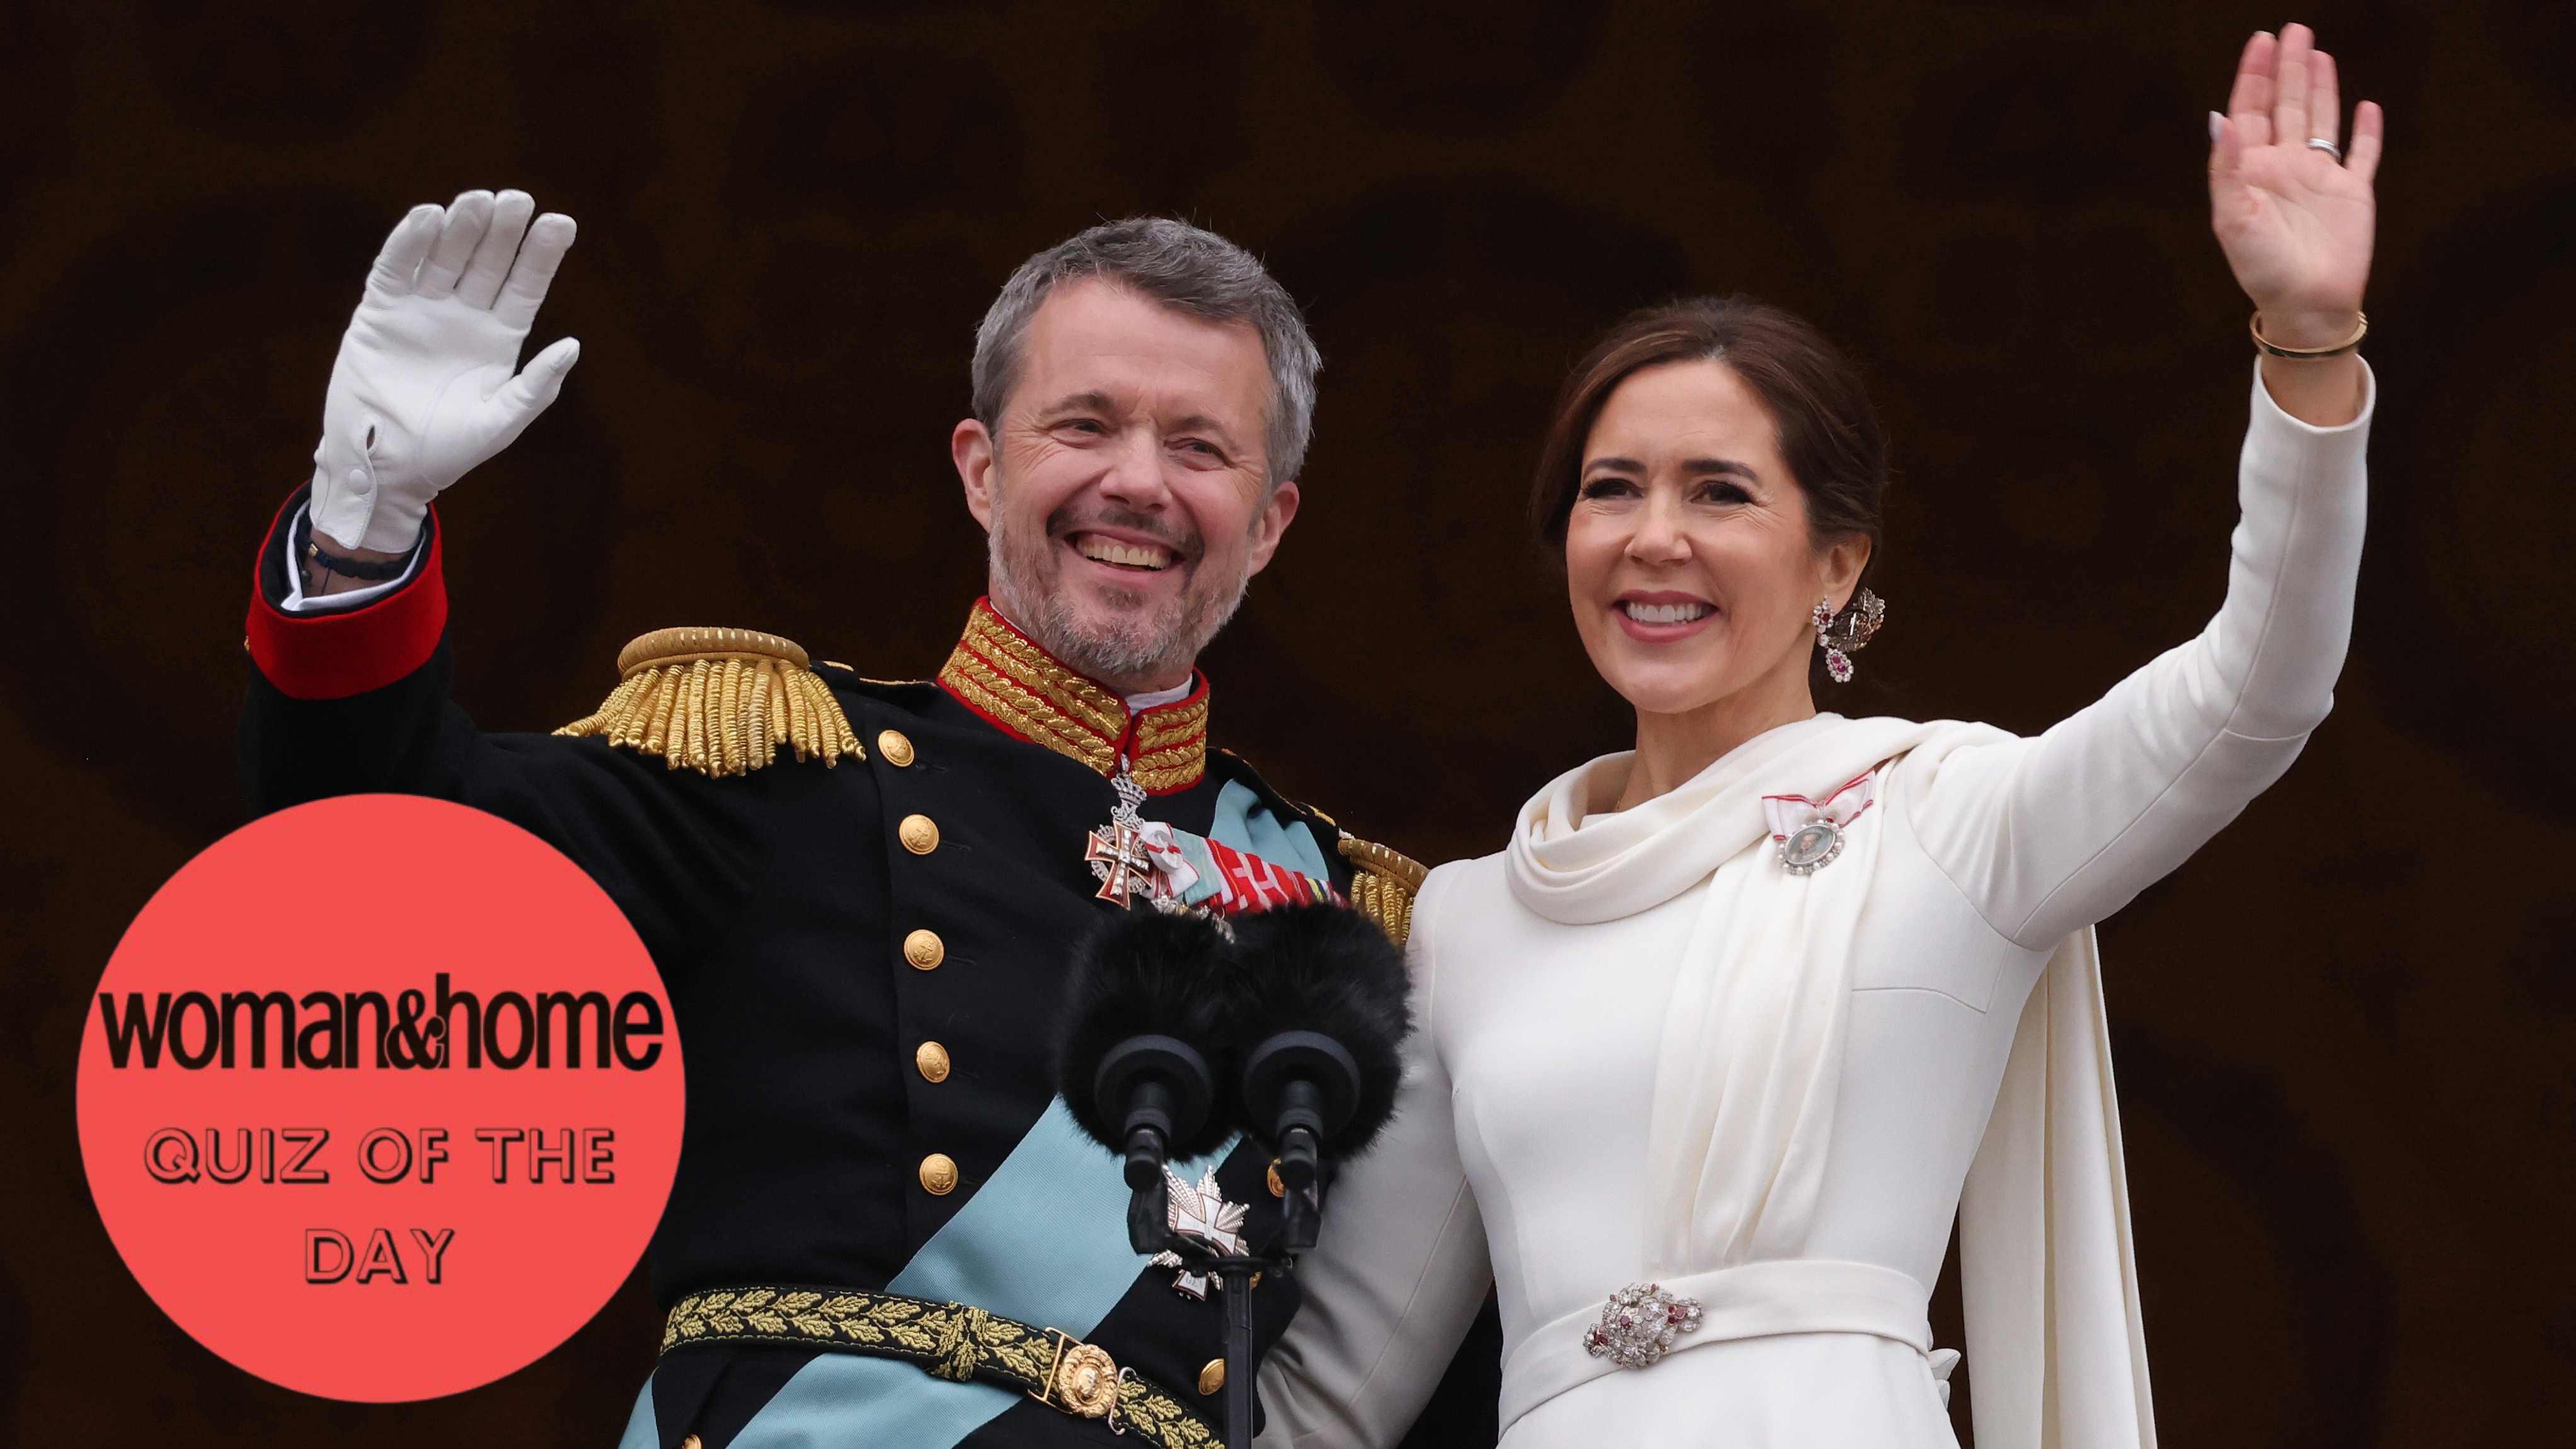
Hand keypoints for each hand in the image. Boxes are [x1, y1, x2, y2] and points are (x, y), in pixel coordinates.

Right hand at [308, 190, 579, 552]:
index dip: (541, 255)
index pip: (525, 286)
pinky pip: (396, 270)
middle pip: (488, 262)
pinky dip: (409, 244)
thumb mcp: (500, 423)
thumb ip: (536, 387)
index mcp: (499, 338)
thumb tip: (573, 346)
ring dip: (460, 228)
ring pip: (445, 257)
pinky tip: (427, 217)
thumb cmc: (448, 450)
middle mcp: (463, 316)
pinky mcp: (380, 312)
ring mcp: (421, 310)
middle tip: (517, 199)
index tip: (561, 222)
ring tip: (478, 200)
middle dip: (502, 231)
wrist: (385, 468)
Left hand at [2208, 24, 2380, 348]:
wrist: (2305, 305)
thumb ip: (2226, 169)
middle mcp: (2285, 168)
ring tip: (2317, 52)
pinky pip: (2362, 155)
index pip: (2251, 111)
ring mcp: (2320, 179)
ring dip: (2321, 87)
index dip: (2254, 75)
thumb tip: (2220, 118)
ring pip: (2320, 120)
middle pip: (2286, 105)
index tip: (2260, 41)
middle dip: (2287, 68)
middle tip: (2292, 30)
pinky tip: (2366, 107)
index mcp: (2253, 171)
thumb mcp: (2233, 219)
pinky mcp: (2353, 194)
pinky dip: (2365, 132)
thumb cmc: (2263, 269)